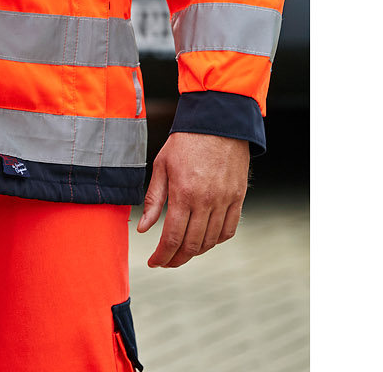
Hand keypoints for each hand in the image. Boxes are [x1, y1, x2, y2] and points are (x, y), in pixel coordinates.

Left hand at [137, 131, 249, 267]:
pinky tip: (206, 239)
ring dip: (196, 252)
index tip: (154, 262)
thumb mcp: (162, 166)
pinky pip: (229, 229)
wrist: (218, 120)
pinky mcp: (238, 196)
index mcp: (184, 193)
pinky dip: (217, 240)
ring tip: (184, 251)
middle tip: (167, 261)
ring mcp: (225, 199)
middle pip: (192, 245)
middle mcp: (206, 200)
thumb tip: (144, 229)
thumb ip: (153, 200)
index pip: (172, 238)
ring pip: (211, 241)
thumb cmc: (186, 140)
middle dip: (176, 259)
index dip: (162, 256)